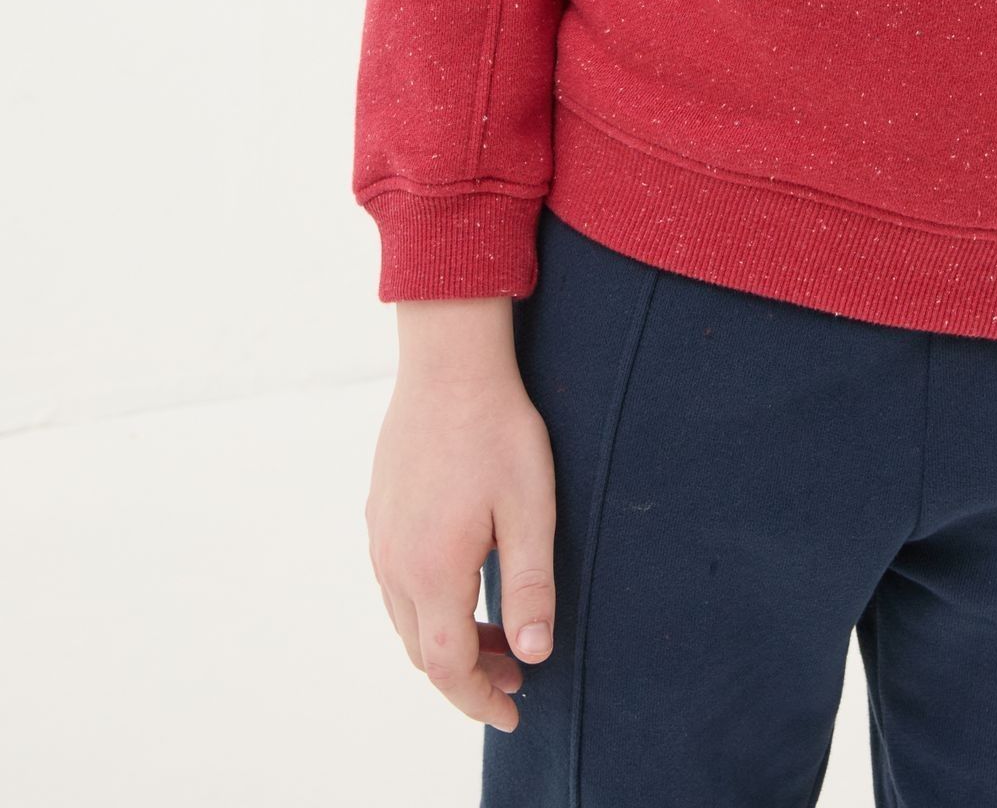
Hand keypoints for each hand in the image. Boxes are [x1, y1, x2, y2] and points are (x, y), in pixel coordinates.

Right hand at [365, 297, 557, 732]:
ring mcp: (381, 537)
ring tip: (499, 638)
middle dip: (468, 676)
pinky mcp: (380, 513)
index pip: (447, 666)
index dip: (478, 699)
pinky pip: (397, 584)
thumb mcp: (530, 508)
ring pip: (407, 619)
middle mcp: (395, 563)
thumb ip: (531, 585)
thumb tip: (535, 654)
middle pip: (422, 651)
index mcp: (432, 570)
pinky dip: (430, 607)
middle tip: (518, 676)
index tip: (513, 714)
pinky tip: (466, 585)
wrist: (449, 362)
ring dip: (449, 641)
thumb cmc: (497, 430)